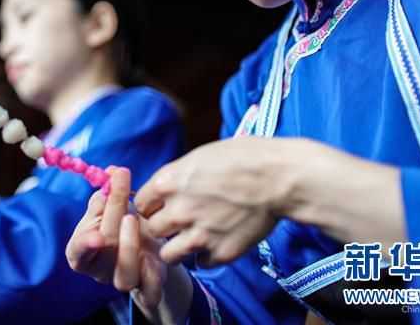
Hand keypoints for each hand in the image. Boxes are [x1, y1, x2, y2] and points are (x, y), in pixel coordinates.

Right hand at [66, 167, 167, 306]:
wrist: (151, 251)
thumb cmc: (125, 227)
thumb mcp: (114, 211)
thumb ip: (109, 194)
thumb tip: (111, 172)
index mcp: (84, 253)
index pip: (77, 252)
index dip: (84, 244)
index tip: (96, 234)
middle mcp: (102, 270)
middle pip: (104, 248)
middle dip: (112, 211)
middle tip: (120, 182)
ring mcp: (124, 282)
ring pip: (124, 278)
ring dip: (129, 245)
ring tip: (133, 218)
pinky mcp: (148, 290)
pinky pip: (150, 291)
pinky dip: (153, 274)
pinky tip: (156, 255)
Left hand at [135, 136, 287, 265]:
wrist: (279, 177)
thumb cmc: (243, 157)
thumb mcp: (199, 156)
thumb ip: (177, 177)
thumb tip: (166, 189)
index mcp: (168, 182)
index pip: (140, 204)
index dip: (152, 206)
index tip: (163, 206)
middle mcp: (178, 210)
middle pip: (152, 230)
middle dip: (163, 227)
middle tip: (179, 223)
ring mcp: (198, 234)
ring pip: (169, 255)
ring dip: (178, 248)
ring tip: (192, 239)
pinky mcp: (220, 252)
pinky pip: (200, 263)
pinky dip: (206, 256)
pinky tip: (216, 243)